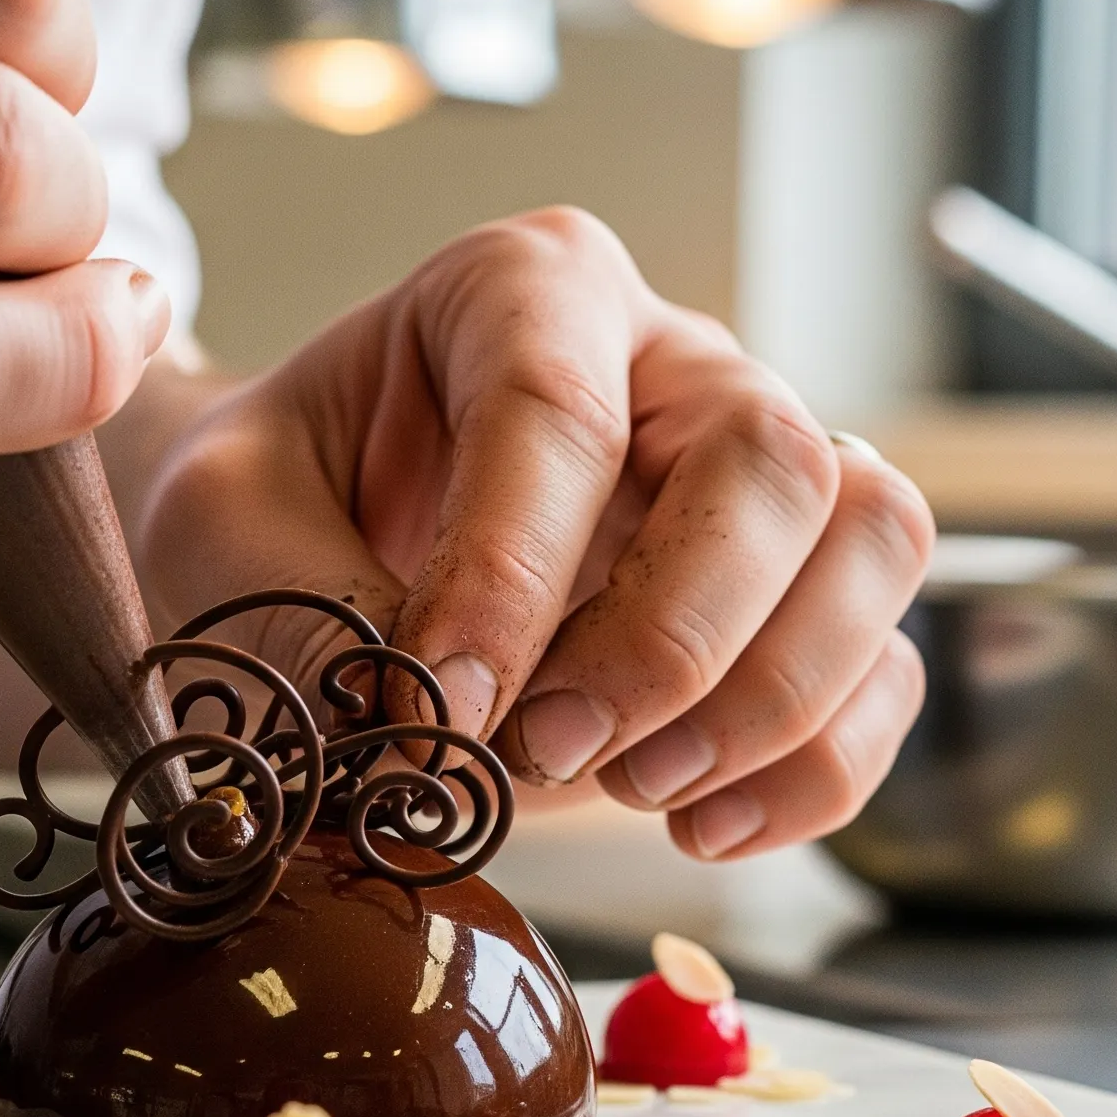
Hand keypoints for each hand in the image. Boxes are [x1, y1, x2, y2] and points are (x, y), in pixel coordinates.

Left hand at [118, 210, 932, 858]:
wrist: (318, 549)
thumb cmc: (280, 507)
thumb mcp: (229, 528)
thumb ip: (305, 607)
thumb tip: (425, 742)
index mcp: (524, 293)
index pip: (560, 407)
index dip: (511, 570)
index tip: (445, 705)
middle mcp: (669, 363)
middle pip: (769, 456)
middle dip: (671, 632)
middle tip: (551, 745)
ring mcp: (754, 475)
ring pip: (875, 538)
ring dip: (773, 693)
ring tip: (636, 787)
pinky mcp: (797, 594)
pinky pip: (887, 669)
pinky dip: (819, 768)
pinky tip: (699, 823)